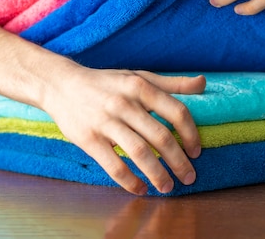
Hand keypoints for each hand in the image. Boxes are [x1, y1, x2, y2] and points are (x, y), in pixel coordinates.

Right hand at [42, 64, 204, 194]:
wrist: (62, 85)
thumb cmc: (106, 83)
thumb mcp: (139, 76)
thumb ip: (172, 83)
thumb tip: (203, 83)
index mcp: (141, 87)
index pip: (176, 112)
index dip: (191, 134)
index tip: (197, 151)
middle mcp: (125, 104)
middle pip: (161, 137)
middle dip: (179, 161)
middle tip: (189, 177)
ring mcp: (106, 122)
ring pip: (140, 153)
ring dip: (158, 174)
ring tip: (167, 187)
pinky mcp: (89, 139)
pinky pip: (114, 165)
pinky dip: (130, 181)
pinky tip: (141, 188)